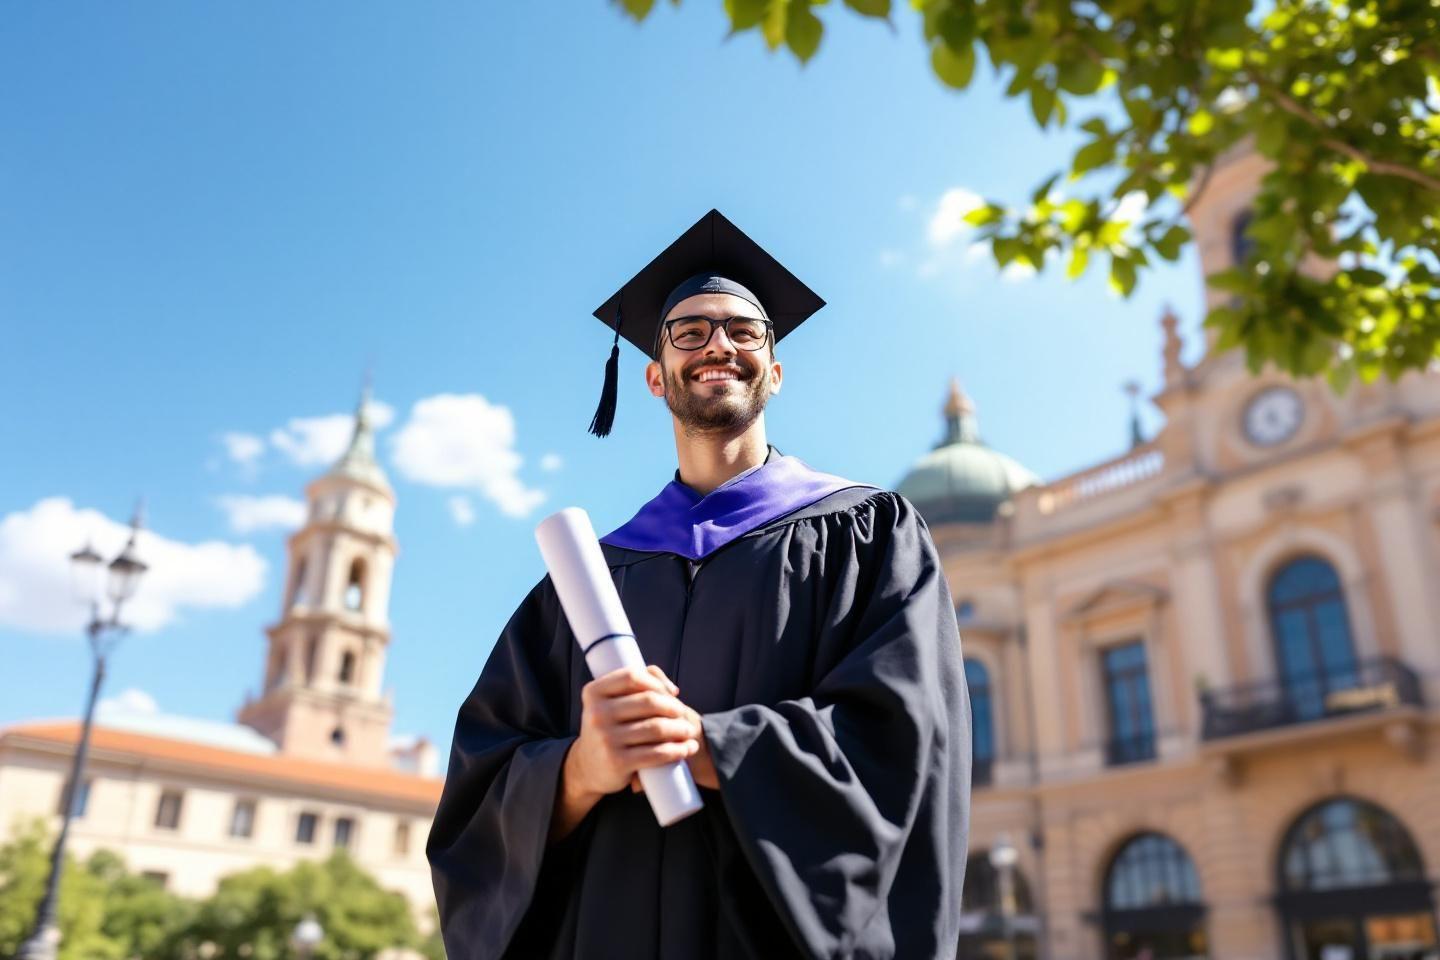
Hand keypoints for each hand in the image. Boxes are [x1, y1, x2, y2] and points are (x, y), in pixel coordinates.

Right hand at [568, 664, 700, 797]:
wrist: (588, 767)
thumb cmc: (610, 726)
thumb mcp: (612, 701)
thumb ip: (640, 681)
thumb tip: (672, 690)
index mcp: (594, 692)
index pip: (632, 676)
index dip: (656, 683)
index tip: (671, 694)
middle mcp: (597, 713)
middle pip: (649, 701)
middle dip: (674, 708)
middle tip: (683, 715)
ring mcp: (606, 738)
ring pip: (657, 728)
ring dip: (681, 729)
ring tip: (689, 732)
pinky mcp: (617, 762)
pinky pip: (656, 753)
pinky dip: (678, 750)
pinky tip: (688, 748)